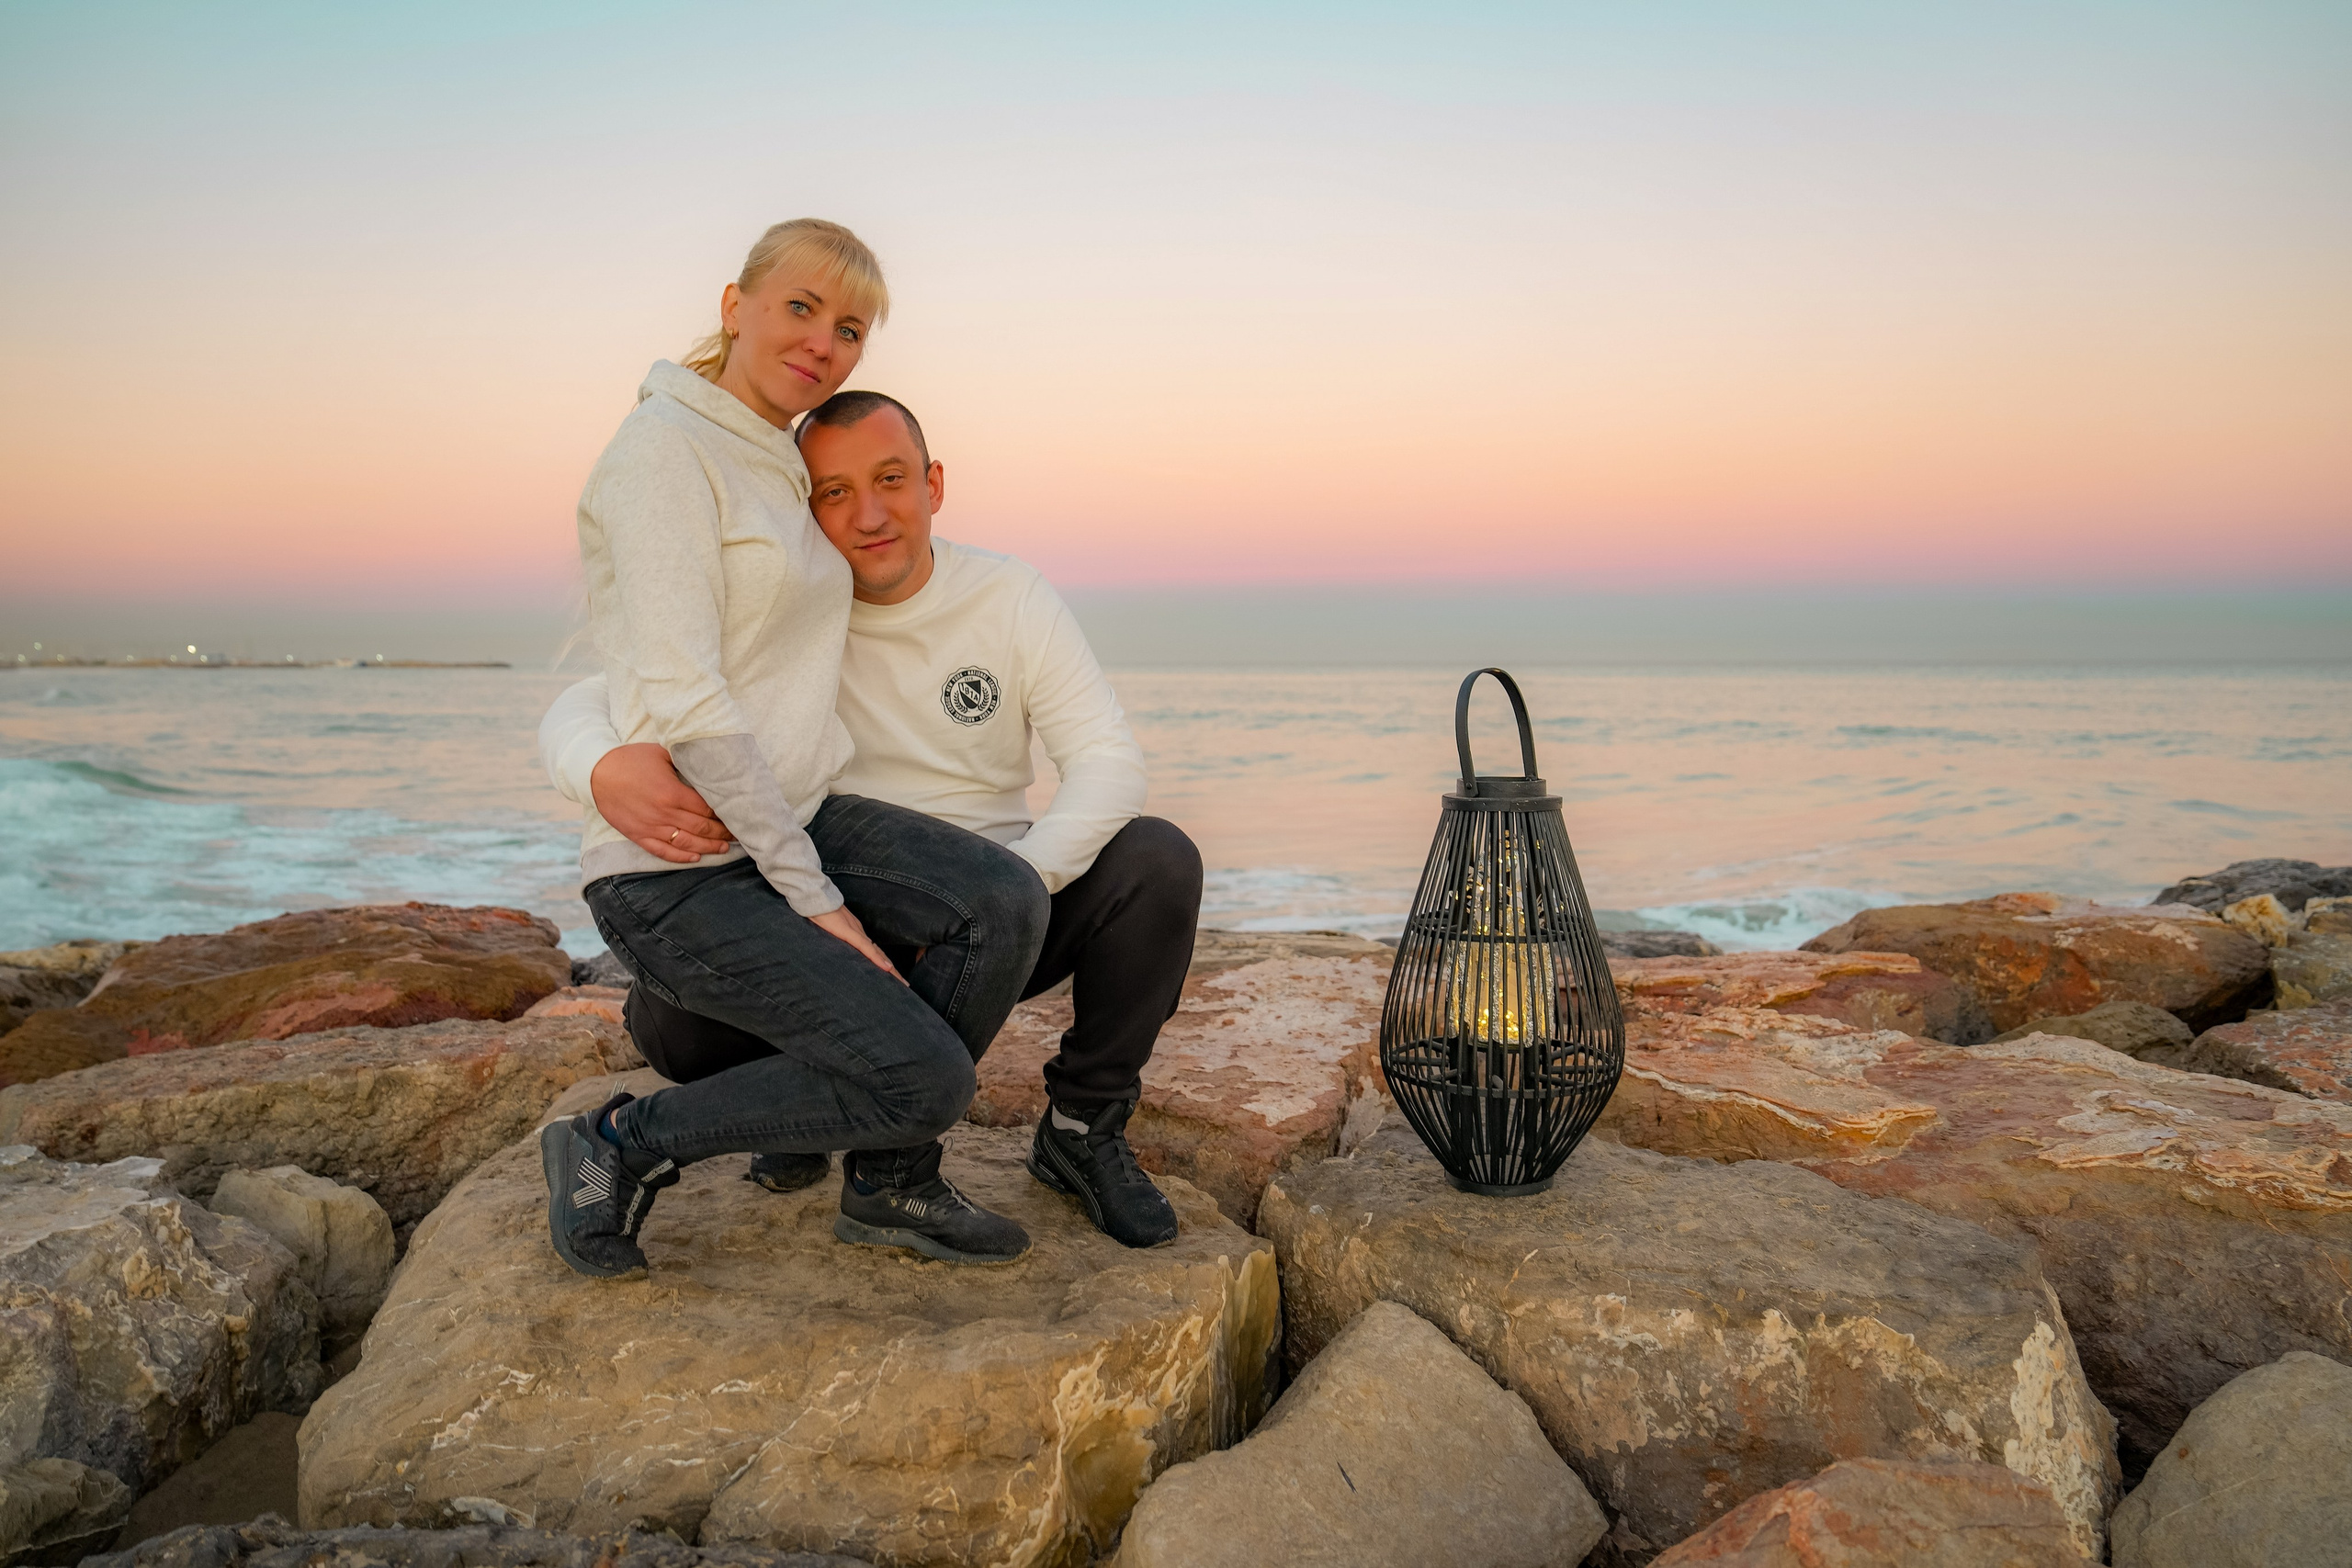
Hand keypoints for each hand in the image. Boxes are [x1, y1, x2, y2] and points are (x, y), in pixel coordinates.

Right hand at [590, 743, 732, 862]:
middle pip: (701, 828)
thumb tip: (705, 767)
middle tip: (738, 834)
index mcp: (673, 793)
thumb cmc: (630, 759)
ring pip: (686, 843)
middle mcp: (664, 813)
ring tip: (724, 848)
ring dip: (708, 847)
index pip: (707, 809)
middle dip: (722, 833)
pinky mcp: (638, 835)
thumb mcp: (661, 754)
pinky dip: (680, 857)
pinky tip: (695, 857)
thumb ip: (684, 763)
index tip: (738, 815)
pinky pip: (662, 851)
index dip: (725, 814)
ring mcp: (651, 827)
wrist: (596, 772)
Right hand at [809, 905, 905, 981]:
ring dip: (890, 969)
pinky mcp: (849, 932)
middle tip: (904, 984)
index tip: (891, 975)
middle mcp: (859, 932)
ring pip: (877, 953)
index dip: (882, 963)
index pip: (872, 951)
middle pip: (879, 954)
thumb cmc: (817, 911)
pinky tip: (887, 968)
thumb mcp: (825, 928)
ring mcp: (855, 932)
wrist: (814, 896)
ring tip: (901, 982)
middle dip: (892, 971)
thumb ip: (833, 936)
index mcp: (854, 932)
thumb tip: (833, 946)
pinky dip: (877, 958)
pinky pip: (865, 947)